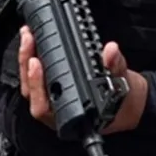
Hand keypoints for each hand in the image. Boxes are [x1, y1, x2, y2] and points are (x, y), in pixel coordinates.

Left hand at [18, 26, 147, 134]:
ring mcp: (54, 104)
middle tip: (29, 40)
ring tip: (28, 36)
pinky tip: (33, 45)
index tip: (37, 62)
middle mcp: (58, 114)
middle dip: (27, 64)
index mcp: (71, 119)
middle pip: (31, 92)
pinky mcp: (53, 92)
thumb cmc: (123, 102)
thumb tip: (110, 52)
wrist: (128, 106)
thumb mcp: (123, 83)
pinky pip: (37, 80)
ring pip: (31, 85)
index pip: (43, 107)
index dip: (36, 85)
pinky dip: (33, 61)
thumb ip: (116, 67)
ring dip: (26, 60)